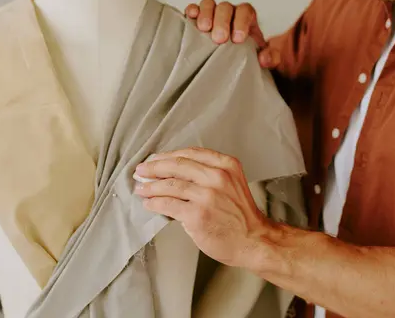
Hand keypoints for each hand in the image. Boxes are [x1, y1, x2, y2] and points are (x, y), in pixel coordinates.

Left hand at [133, 147, 272, 267]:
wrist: (253, 240)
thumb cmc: (240, 215)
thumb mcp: (232, 183)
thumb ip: (209, 173)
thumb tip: (172, 171)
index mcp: (226, 165)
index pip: (191, 153)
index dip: (168, 156)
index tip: (155, 159)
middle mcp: (217, 177)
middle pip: (177, 165)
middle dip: (154, 168)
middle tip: (141, 171)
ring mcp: (207, 195)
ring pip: (170, 185)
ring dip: (150, 186)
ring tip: (140, 188)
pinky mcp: (197, 214)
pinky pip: (168, 204)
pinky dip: (155, 203)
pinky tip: (148, 203)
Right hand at [185, 0, 280, 68]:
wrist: (237, 58)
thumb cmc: (250, 54)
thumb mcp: (267, 57)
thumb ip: (272, 57)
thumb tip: (264, 58)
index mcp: (246, 18)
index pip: (245, 11)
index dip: (241, 22)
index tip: (238, 39)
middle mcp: (229, 13)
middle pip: (225, 7)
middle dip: (222, 21)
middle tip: (220, 39)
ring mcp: (212, 14)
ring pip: (209, 4)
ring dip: (205, 14)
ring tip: (204, 29)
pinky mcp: (198, 20)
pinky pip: (194, 9)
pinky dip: (191, 11)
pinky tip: (190, 18)